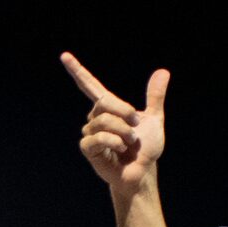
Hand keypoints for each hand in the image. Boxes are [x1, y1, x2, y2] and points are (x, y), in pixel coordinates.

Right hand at [61, 55, 169, 201]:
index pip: (90, 86)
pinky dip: (114, 142)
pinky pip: (98, 138)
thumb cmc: (145, 148)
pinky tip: (120, 150)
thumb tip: (163, 72)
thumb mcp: (155, 119)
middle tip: (136, 126)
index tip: (64, 56)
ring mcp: (90, 133)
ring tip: (129, 143)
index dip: (77, 70)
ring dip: (124, 132)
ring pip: (104, 121)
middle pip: (105, 103)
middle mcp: (96, 118)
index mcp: (109, 108)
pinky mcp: (88, 148)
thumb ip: (155, 96)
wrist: (142, 171)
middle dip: (126, 113)